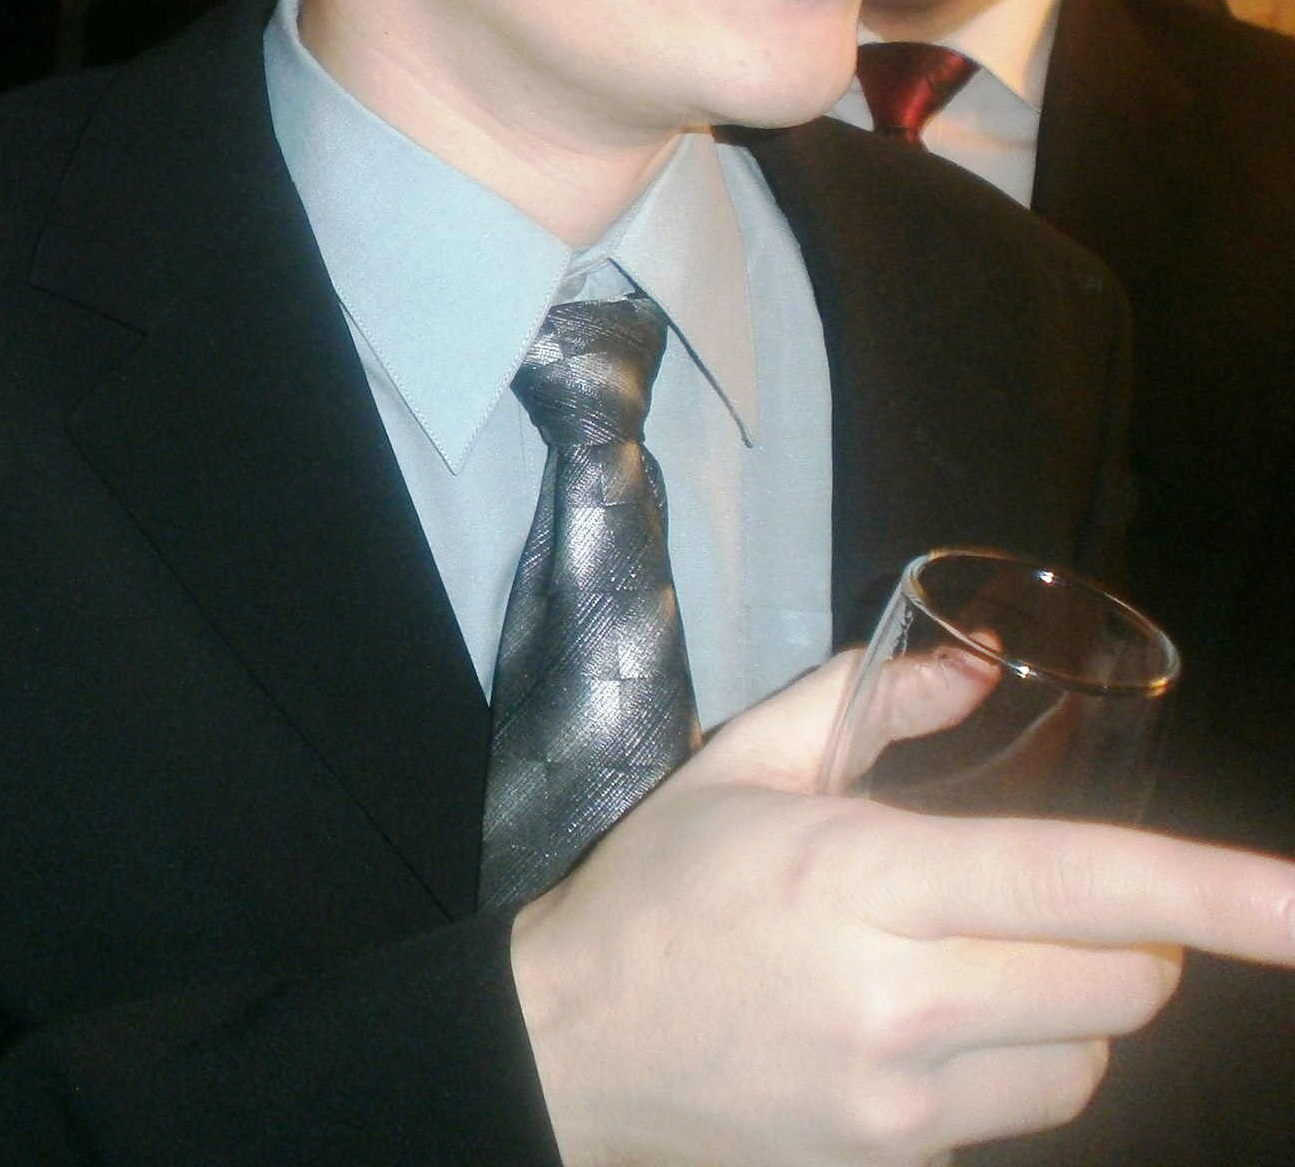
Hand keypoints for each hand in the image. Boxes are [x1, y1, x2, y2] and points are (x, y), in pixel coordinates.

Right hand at [511, 654, 1294, 1165]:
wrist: (568, 1048)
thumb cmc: (658, 892)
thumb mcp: (741, 769)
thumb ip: (868, 703)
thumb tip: (978, 665)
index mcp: (861, 879)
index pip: (1076, 883)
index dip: (1214, 895)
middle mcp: (901, 1002)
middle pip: (1122, 984)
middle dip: (1124, 935)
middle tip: (1044, 901)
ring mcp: (906, 1104)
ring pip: (1092, 1062)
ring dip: (1074, 1010)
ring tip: (975, 970)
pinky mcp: (904, 1164)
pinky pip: (1022, 1115)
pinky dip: (1011, 1067)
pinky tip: (920, 1033)